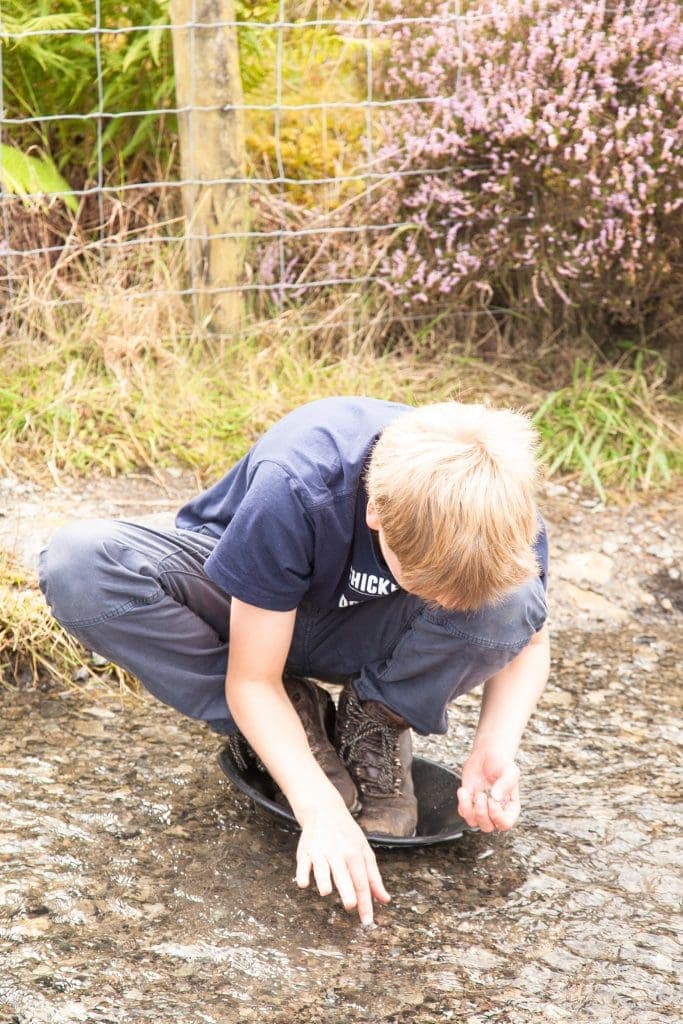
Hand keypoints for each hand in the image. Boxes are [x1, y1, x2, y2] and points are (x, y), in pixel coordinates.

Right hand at [295, 801, 390, 926]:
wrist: (324, 810)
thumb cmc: (348, 836)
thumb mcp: (364, 851)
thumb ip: (374, 877)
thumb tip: (385, 900)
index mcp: (355, 853)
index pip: (362, 881)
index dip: (365, 902)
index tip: (367, 921)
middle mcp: (338, 852)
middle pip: (343, 874)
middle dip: (347, 890)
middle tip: (351, 906)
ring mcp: (320, 851)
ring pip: (322, 868)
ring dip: (323, 879)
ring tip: (326, 892)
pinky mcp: (305, 852)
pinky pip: (302, 865)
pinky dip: (303, 873)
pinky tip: (304, 883)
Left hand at [457, 750, 520, 832]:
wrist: (487, 755)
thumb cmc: (501, 764)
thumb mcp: (510, 771)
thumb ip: (505, 784)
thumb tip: (496, 797)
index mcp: (509, 807)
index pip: (505, 824)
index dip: (497, 816)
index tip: (492, 800)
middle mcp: (496, 811)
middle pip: (487, 827)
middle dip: (481, 813)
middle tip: (481, 795)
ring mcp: (482, 808)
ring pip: (473, 822)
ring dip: (470, 809)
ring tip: (474, 793)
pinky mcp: (469, 803)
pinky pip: (463, 812)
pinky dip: (462, 802)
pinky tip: (465, 789)